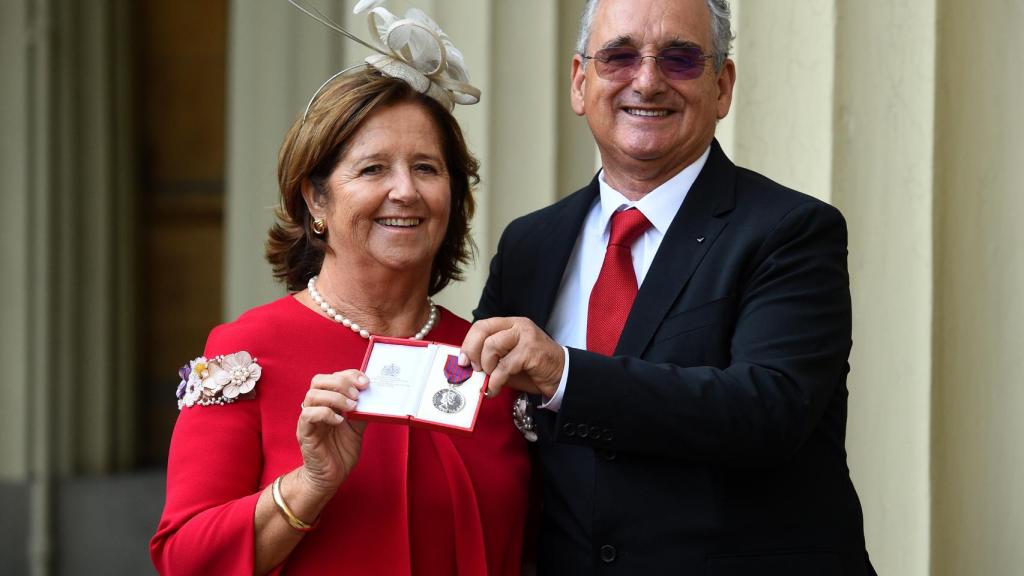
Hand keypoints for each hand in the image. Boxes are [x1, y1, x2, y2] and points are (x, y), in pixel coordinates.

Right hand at [295, 370, 369, 495]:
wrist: (331, 477)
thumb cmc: (341, 452)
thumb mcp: (357, 428)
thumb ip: (362, 412)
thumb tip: (373, 396)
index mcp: (327, 402)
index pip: (332, 377)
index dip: (348, 375)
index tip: (365, 382)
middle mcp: (315, 407)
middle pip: (319, 380)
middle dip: (340, 382)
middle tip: (357, 395)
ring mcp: (308, 419)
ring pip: (312, 394)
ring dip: (335, 397)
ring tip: (351, 408)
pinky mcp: (304, 432)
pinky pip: (308, 414)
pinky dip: (325, 413)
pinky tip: (339, 421)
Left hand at [459, 317, 563, 398]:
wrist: (561, 377)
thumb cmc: (532, 370)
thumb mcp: (506, 362)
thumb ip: (489, 359)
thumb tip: (466, 367)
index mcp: (510, 324)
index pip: (481, 325)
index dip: (468, 343)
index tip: (462, 361)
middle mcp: (517, 325)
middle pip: (483, 330)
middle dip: (472, 352)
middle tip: (474, 370)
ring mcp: (526, 335)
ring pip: (492, 345)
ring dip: (487, 367)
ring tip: (491, 380)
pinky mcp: (531, 350)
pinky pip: (504, 366)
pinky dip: (496, 381)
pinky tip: (496, 389)